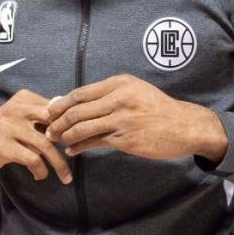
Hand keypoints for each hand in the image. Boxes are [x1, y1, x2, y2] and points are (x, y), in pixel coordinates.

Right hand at [0, 89, 71, 182]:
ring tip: (65, 176)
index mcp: (23, 98)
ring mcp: (8, 128)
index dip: (69, 124)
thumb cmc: (7, 130)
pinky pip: (32, 159)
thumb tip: (74, 119)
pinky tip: (40, 175)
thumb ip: (44, 115)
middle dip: (68, 139)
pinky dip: (40, 170)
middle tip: (76, 153)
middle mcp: (16, 109)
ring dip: (59, 164)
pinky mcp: (3, 147)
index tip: (76, 138)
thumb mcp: (23, 115)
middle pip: (53, 122)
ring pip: (45, 145)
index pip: (55, 108)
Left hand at [44, 75, 227, 161]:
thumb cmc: (157, 109)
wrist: (185, 126)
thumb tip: (75, 102)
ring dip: (65, 135)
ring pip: (83, 126)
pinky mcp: (126, 138)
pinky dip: (80, 146)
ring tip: (57, 140)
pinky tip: (72, 150)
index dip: (61, 103)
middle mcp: (119, 98)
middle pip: (77, 109)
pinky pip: (95, 142)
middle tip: (48, 129)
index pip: (81, 93)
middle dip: (58, 120)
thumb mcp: (135, 92)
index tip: (49, 111)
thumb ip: (108, 96)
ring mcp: (122, 119)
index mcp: (120, 83)